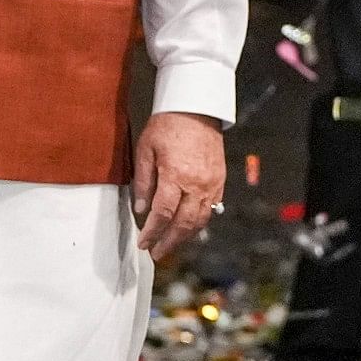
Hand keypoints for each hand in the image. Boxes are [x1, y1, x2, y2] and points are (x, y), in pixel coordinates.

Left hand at [129, 110, 223, 259]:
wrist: (196, 108)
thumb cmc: (168, 125)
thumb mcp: (145, 149)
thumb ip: (143, 181)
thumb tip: (141, 208)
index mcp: (176, 175)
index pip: (163, 214)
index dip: (152, 232)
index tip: (143, 243)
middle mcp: (197, 183)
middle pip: (184, 223)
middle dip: (169, 242)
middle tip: (156, 253)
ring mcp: (212, 183)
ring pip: (200, 219)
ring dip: (185, 237)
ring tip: (170, 244)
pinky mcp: (220, 180)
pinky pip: (211, 208)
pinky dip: (199, 222)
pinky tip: (187, 227)